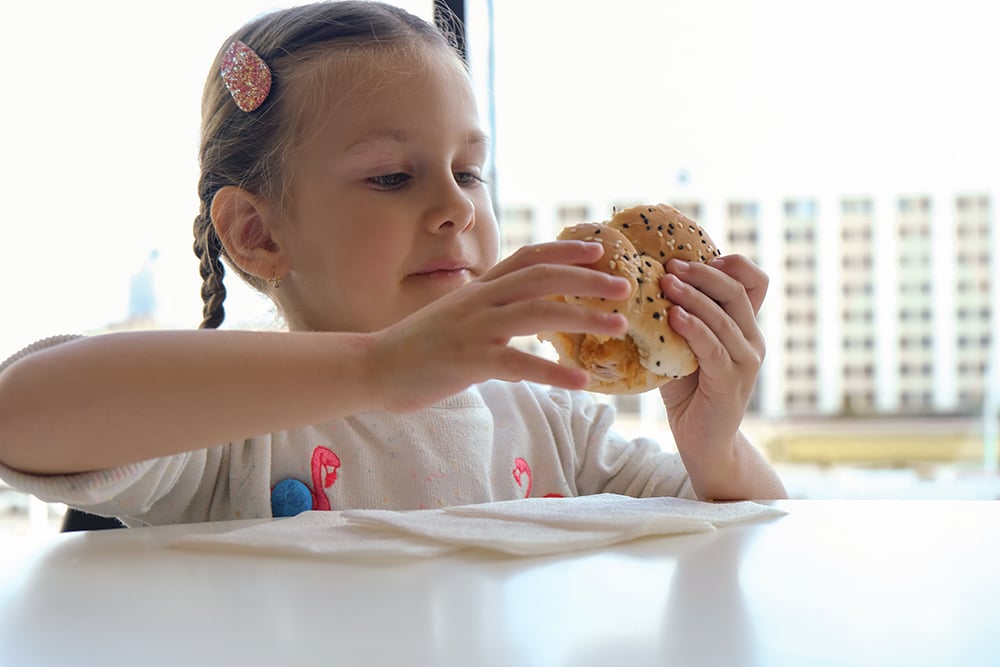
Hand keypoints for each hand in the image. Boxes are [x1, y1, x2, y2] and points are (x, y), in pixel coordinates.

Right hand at [371, 241, 629, 411]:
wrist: (374, 367)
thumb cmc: (417, 347)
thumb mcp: (456, 317)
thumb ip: (489, 313)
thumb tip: (521, 326)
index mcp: (479, 288)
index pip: (528, 257)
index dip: (565, 251)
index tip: (599, 250)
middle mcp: (480, 300)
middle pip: (543, 278)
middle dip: (588, 279)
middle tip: (625, 286)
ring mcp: (475, 328)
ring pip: (539, 313)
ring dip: (584, 317)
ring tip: (619, 325)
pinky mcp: (469, 360)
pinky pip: (519, 364)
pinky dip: (553, 372)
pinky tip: (581, 382)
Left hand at [658, 254, 767, 460]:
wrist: (703, 442)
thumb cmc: (687, 392)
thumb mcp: (682, 347)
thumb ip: (677, 320)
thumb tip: (642, 284)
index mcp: (744, 327)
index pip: (755, 281)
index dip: (730, 263)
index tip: (691, 258)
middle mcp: (752, 340)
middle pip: (737, 291)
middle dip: (702, 273)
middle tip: (670, 265)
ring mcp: (745, 361)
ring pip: (724, 317)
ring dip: (693, 296)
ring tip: (665, 283)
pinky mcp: (731, 382)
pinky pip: (714, 348)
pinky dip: (694, 329)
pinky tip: (673, 318)